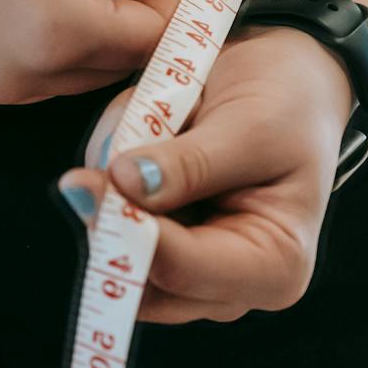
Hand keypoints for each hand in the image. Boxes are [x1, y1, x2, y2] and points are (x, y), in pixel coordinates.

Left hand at [59, 25, 354, 321]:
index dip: (128, 230)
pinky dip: (110, 187)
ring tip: (142, 136)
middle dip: (113, 217)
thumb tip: (123, 184)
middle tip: (99, 162)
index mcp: (275, 267)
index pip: (182, 270)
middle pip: (141, 280)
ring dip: (109, 198)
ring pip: (115, 255)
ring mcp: (192, 272)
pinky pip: (110, 227)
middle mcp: (231, 287)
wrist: (286, 81)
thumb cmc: (287, 105)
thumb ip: (189, 164)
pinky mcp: (161, 247)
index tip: (80, 184)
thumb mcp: (250, 126)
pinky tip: (139, 145)